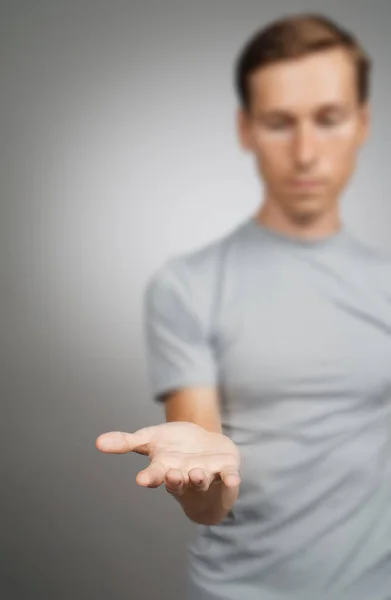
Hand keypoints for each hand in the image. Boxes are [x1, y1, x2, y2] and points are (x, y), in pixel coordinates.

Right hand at [95, 421, 240, 496]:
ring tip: (196, 473)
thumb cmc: (174, 446)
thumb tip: (97, 442)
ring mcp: (206, 476)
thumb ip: (126, 442)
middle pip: (178, 481)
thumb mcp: (150, 439)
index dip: (150, 478)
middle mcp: (184, 476)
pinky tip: (233, 478)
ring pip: (202, 480)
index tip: (142, 480)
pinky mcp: (226, 472)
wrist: (203, 446)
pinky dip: (232, 480)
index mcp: (165, 468)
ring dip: (199, 478)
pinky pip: (230, 479)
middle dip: (175, 479)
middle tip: (172, 475)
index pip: (155, 475)